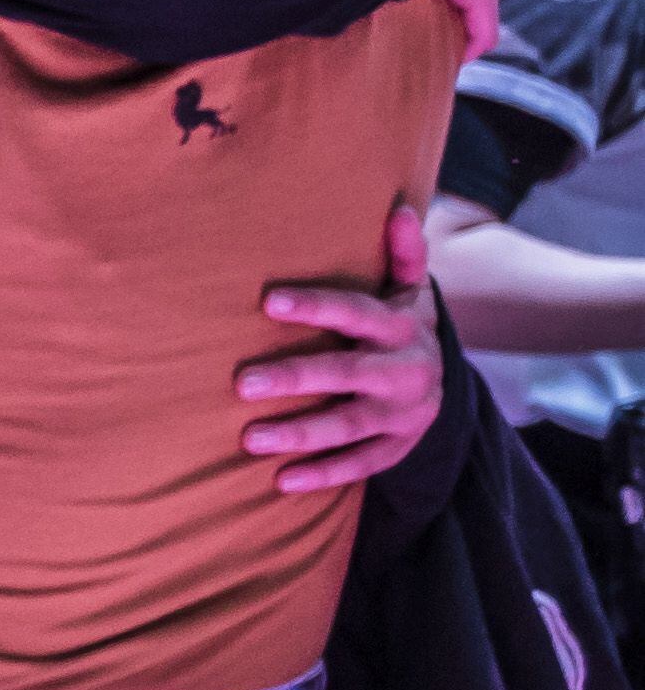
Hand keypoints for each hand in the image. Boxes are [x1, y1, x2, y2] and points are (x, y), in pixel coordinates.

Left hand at [240, 201, 442, 493]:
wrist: (447, 382)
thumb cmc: (402, 327)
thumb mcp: (410, 292)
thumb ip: (404, 254)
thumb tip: (397, 208)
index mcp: (403, 327)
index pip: (357, 312)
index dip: (316, 307)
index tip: (268, 302)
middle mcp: (406, 371)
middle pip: (348, 373)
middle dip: (297, 378)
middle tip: (242, 384)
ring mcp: (403, 413)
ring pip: (349, 425)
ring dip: (300, 433)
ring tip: (249, 439)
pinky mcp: (397, 447)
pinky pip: (361, 465)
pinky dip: (324, 474)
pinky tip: (281, 481)